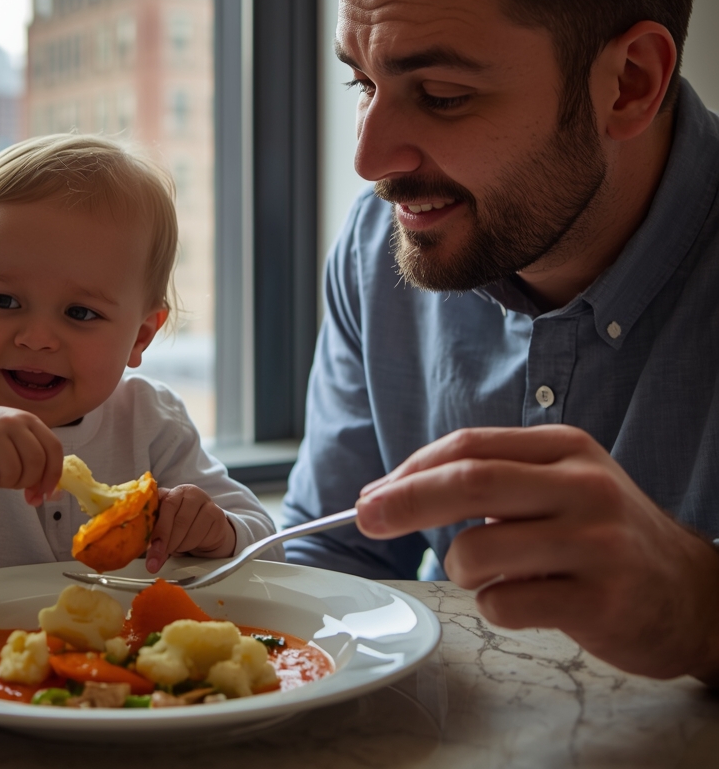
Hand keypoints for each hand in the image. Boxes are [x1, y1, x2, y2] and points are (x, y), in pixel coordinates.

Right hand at [0, 406, 62, 503]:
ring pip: (13, 473)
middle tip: (16, 484)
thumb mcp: (16, 440)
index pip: (53, 448)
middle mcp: (12, 422)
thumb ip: (34, 463)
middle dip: (29, 482)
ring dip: (8, 484)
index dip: (53, 474)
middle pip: (35, 462)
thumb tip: (44, 497)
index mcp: (29, 420)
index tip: (46, 491)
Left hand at [144, 485, 236, 573]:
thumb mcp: (165, 527)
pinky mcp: (217, 514)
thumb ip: (155, 536)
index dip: (158, 528)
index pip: (164, 505)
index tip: (151, 547)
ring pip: (190, 528)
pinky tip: (190, 544)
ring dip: (180, 545)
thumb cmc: (181, 527)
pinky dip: (193, 544)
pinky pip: (203, 534)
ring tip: (177, 548)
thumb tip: (148, 560)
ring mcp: (206, 501)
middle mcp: (189, 492)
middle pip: (178, 519)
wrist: (207, 530)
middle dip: (167, 542)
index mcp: (172, 491)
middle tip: (158, 558)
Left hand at [355, 425, 718, 682]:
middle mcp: (583, 488)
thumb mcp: (560, 484)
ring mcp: (595, 544)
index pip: (469, 446)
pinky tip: (527, 601)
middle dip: (404, 501)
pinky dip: (495, 606)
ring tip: (496, 574)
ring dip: (461, 569)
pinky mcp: (600, 601)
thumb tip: (394, 492)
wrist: (693, 595)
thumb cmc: (604, 535)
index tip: (372, 493)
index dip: (410, 469)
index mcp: (565, 450)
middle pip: (469, 483)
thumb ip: (492, 478)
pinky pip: (506, 603)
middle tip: (365, 518)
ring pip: (479, 551)